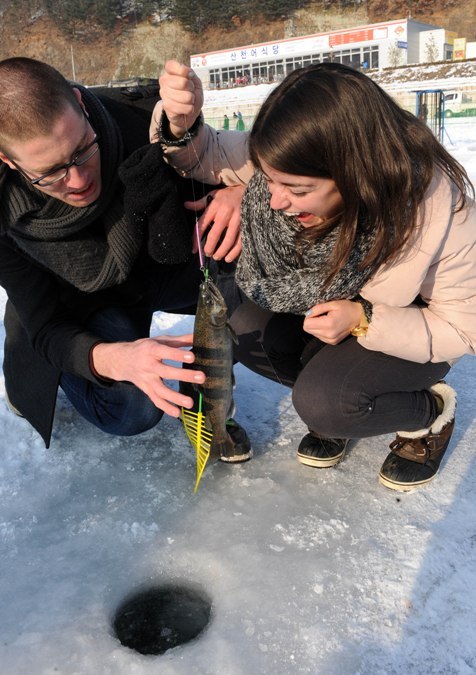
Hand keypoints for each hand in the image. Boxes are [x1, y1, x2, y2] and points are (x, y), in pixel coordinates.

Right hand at [91, 334, 205, 417]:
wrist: (121, 360)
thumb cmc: (145, 348)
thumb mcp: (159, 340)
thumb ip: (179, 340)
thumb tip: (198, 336)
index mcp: (152, 350)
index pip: (166, 352)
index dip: (178, 355)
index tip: (192, 357)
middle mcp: (148, 366)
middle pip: (167, 372)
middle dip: (184, 375)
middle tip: (201, 377)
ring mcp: (147, 380)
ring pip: (160, 390)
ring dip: (175, 398)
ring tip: (190, 403)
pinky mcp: (146, 390)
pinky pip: (156, 400)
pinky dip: (166, 408)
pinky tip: (177, 413)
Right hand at [159, 60, 203, 137]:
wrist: (189, 111)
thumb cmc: (192, 94)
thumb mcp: (195, 81)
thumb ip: (191, 75)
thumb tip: (188, 73)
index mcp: (170, 72)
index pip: (171, 65)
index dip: (183, 70)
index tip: (190, 75)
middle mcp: (164, 81)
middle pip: (182, 82)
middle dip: (191, 89)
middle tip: (190, 91)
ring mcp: (164, 94)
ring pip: (185, 97)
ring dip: (191, 100)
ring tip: (188, 101)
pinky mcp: (166, 107)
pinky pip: (183, 107)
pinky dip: (189, 109)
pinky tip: (186, 108)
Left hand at [186, 186, 244, 261]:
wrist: (248, 191)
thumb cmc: (228, 195)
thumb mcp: (213, 195)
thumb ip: (200, 203)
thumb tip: (186, 205)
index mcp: (215, 207)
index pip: (202, 225)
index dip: (196, 238)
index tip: (194, 249)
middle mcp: (225, 214)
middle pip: (214, 235)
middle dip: (209, 247)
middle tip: (207, 253)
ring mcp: (237, 221)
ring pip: (228, 240)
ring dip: (221, 251)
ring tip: (216, 257)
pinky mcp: (246, 226)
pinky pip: (240, 242)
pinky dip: (234, 252)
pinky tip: (228, 258)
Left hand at [303, 300, 362, 344]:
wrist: (360, 318)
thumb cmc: (347, 308)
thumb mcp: (332, 304)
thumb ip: (317, 308)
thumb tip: (307, 314)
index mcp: (328, 324)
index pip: (307, 324)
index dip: (309, 316)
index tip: (316, 312)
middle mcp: (329, 335)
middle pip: (308, 330)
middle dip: (312, 321)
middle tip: (322, 315)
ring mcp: (331, 340)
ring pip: (312, 333)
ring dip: (316, 326)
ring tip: (327, 320)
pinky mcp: (332, 342)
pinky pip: (319, 336)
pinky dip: (321, 330)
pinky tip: (329, 325)